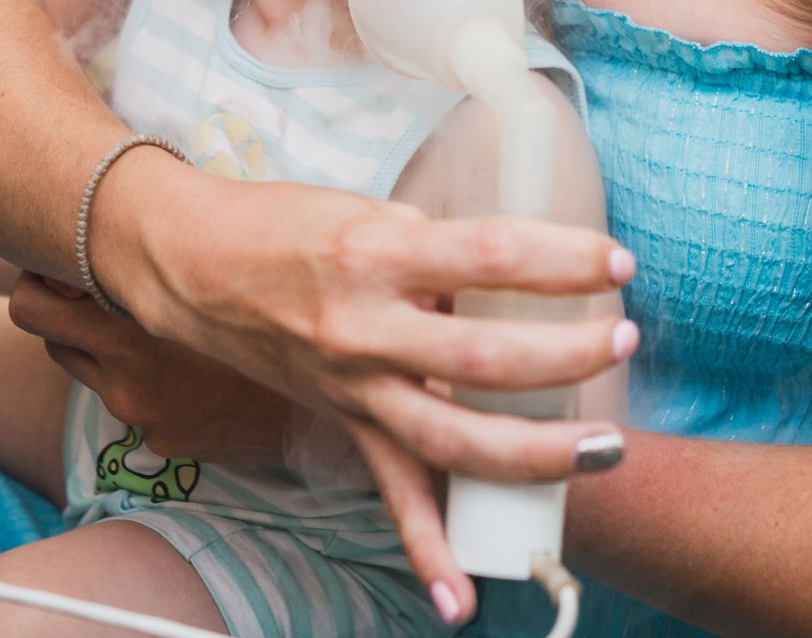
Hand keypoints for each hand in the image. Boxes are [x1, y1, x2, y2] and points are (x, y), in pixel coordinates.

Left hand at [10, 274, 297, 461]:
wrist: (322, 407)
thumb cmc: (274, 316)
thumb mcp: (212, 275)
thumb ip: (157, 254)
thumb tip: (122, 217)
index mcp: (129, 331)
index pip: (30, 306)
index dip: (39, 281)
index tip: (65, 266)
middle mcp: (122, 379)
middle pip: (50, 338)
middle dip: (68, 312)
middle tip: (102, 288)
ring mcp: (139, 416)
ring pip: (89, 371)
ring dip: (104, 347)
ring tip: (153, 322)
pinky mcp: (161, 443)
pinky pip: (132, 402)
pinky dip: (147, 381)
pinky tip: (190, 365)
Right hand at [92, 159, 637, 621]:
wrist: (191, 266)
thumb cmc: (282, 227)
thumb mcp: (365, 212)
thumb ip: (437, 249)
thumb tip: (511, 277)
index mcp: (375, 256)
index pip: (491, 256)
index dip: (563, 259)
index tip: (614, 261)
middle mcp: (364, 329)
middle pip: (486, 357)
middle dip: (569, 355)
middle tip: (621, 341)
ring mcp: (354, 388)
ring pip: (455, 438)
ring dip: (538, 452)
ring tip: (604, 449)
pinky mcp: (345, 426)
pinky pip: (392, 498)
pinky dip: (427, 554)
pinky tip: (462, 602)